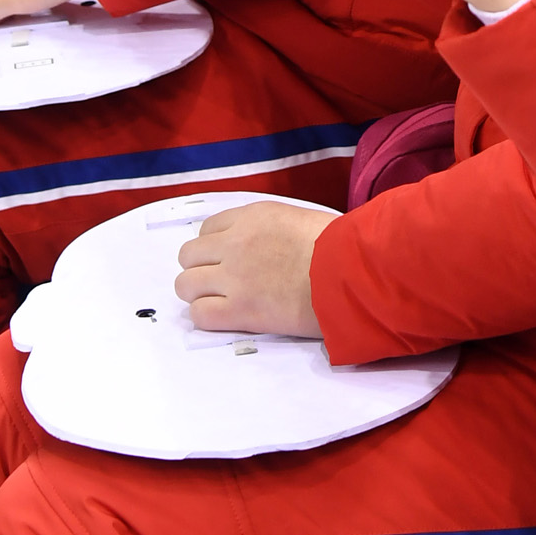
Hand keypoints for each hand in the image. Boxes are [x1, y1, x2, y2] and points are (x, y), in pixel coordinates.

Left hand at [174, 200, 332, 335]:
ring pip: (186, 284)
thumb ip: (273, 231)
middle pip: (189, 255)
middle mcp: (235, 243)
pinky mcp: (240, 310)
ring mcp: (233, 277)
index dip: (214, 246)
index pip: (208, 228)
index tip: (226, 259)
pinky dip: (206, 316)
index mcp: (252, 217)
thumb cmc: (339, 246)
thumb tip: (267, 247)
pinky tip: (224, 317)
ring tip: (218, 302)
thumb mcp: (300, 220)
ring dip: (198, 293)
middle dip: (200, 268)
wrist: (349, 272)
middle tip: (219, 282)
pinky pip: (199, 314)